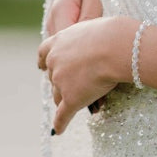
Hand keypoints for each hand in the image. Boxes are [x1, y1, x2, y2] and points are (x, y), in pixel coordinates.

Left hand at [38, 16, 134, 134]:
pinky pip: (63, 115)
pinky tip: (59, 130)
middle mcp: (55, 62)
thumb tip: (96, 44)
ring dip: (66, 99)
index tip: (41, 67)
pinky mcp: (72, 99)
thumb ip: (86, 37)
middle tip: (78, 82)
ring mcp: (61, 82)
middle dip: (63, 81)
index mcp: (58, 42)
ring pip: (59, 96)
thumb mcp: (92, 27)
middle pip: (54, 78)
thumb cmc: (111, 34)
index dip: (43, 61)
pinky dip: (60, 123)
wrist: (114, 47)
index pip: (43, 53)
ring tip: (79, 103)